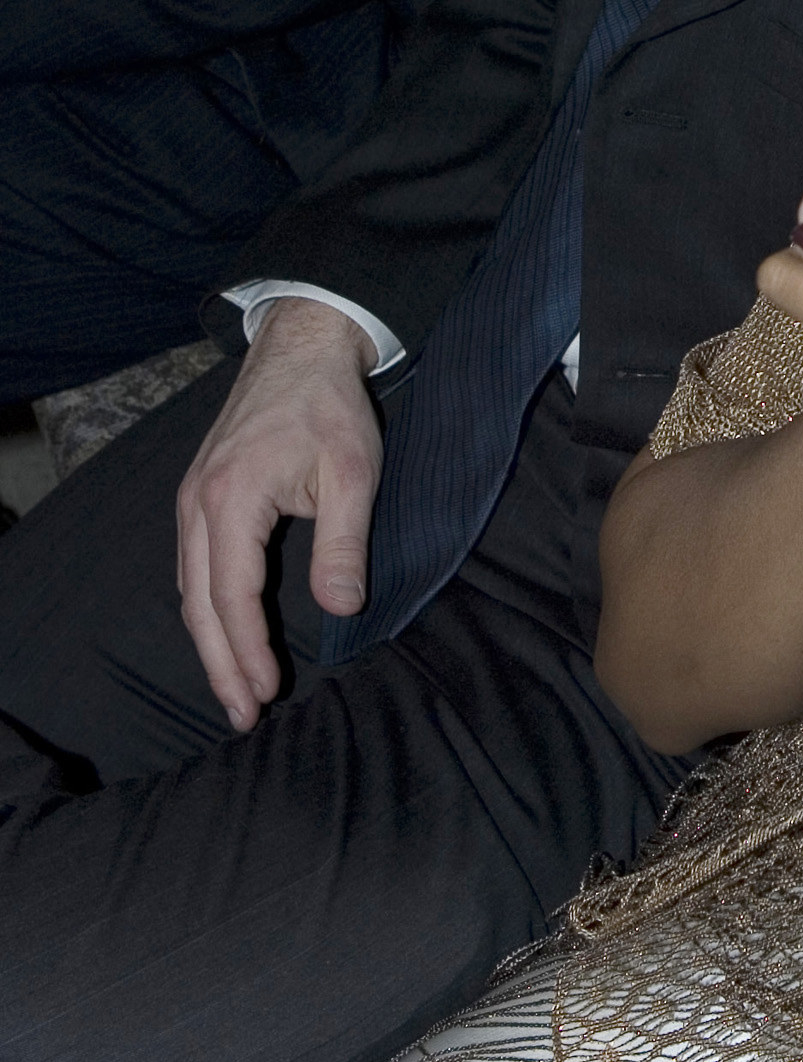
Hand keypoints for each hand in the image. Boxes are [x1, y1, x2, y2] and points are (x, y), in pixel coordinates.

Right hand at [175, 298, 381, 729]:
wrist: (301, 346)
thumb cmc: (330, 407)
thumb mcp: (354, 473)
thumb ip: (344, 543)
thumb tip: (341, 607)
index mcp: (232, 498)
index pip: (233, 595)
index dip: (248, 650)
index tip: (266, 692)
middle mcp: (198, 503)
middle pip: (199, 603)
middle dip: (221, 664)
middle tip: (244, 715)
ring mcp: (192, 498)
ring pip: (191, 587)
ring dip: (211, 641)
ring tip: (235, 689)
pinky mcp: (200, 493)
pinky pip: (194, 564)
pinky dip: (207, 607)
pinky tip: (226, 633)